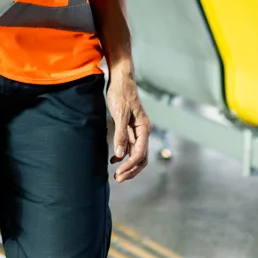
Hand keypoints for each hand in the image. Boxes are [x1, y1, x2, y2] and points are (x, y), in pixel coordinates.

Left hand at [105, 63, 150, 182]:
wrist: (120, 78)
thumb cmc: (121, 93)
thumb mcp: (119, 114)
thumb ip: (120, 134)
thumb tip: (119, 155)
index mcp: (144, 128)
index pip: (140, 154)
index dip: (130, 166)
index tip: (119, 174)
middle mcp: (143, 131)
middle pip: (141, 157)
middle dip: (131, 169)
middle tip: (118, 179)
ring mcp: (137, 130)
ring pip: (135, 153)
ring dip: (127, 164)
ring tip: (116, 174)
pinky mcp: (130, 127)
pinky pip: (129, 146)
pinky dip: (122, 154)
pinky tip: (113, 159)